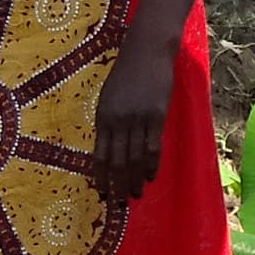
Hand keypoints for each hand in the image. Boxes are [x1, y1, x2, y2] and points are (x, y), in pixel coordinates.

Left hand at [93, 35, 175, 203]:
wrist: (145, 52)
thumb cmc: (126, 73)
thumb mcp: (108, 97)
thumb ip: (108, 121)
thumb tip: (109, 148)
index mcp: (102, 116)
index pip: (99, 154)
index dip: (100, 175)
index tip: (101, 191)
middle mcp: (117, 120)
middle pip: (116, 160)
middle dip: (117, 184)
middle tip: (119, 202)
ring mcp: (136, 118)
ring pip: (134, 157)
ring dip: (134, 178)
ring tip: (135, 194)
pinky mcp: (155, 115)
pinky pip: (152, 146)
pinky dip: (151, 164)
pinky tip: (150, 176)